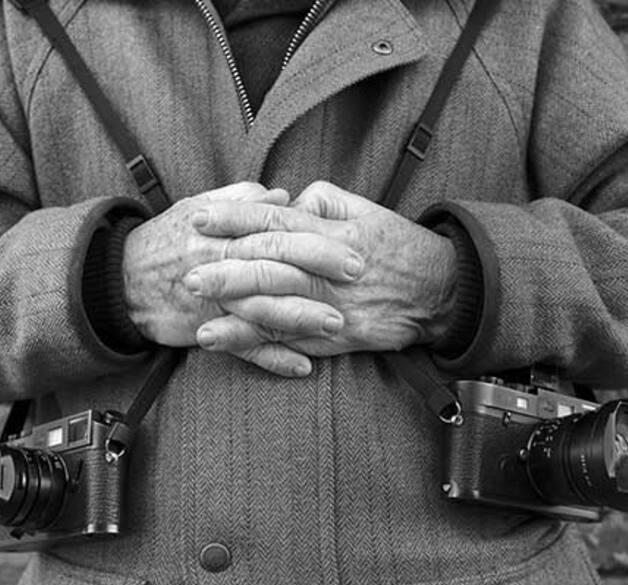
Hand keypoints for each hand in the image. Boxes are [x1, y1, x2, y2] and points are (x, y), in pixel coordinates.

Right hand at [122, 182, 362, 375]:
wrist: (118, 280)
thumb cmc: (165, 240)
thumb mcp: (199, 208)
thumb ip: (243, 199)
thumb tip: (284, 197)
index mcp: (223, 232)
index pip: (278, 231)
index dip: (317, 238)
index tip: (352, 245)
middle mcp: (220, 265)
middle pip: (276, 268)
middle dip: (318, 274)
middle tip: (357, 279)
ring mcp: (214, 301)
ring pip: (263, 310)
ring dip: (301, 319)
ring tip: (338, 325)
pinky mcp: (205, 330)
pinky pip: (242, 349)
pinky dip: (271, 359)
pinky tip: (303, 367)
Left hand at [187, 181, 457, 357]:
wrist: (441, 290)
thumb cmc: (398, 246)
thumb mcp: (365, 210)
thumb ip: (323, 200)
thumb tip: (287, 198)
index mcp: (333, 232)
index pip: (276, 219)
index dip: (235, 218)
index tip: (200, 217)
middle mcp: (329, 268)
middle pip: (270, 264)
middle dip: (226, 267)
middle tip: (187, 268)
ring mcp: (333, 305)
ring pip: (278, 305)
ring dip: (235, 311)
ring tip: (197, 314)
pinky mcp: (337, 337)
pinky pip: (292, 339)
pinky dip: (258, 343)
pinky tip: (229, 344)